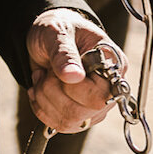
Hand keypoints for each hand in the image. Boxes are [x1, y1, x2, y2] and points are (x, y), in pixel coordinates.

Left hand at [27, 9, 121, 134]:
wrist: (46, 37)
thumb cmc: (57, 28)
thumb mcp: (57, 32)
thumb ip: (64, 53)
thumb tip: (74, 76)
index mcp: (113, 64)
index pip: (100, 95)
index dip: (73, 88)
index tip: (56, 69)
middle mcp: (110, 88)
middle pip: (84, 113)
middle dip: (53, 93)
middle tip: (46, 73)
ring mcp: (97, 104)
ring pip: (70, 122)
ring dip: (45, 100)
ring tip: (42, 79)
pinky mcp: (81, 113)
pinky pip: (61, 125)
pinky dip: (42, 109)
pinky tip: (39, 90)